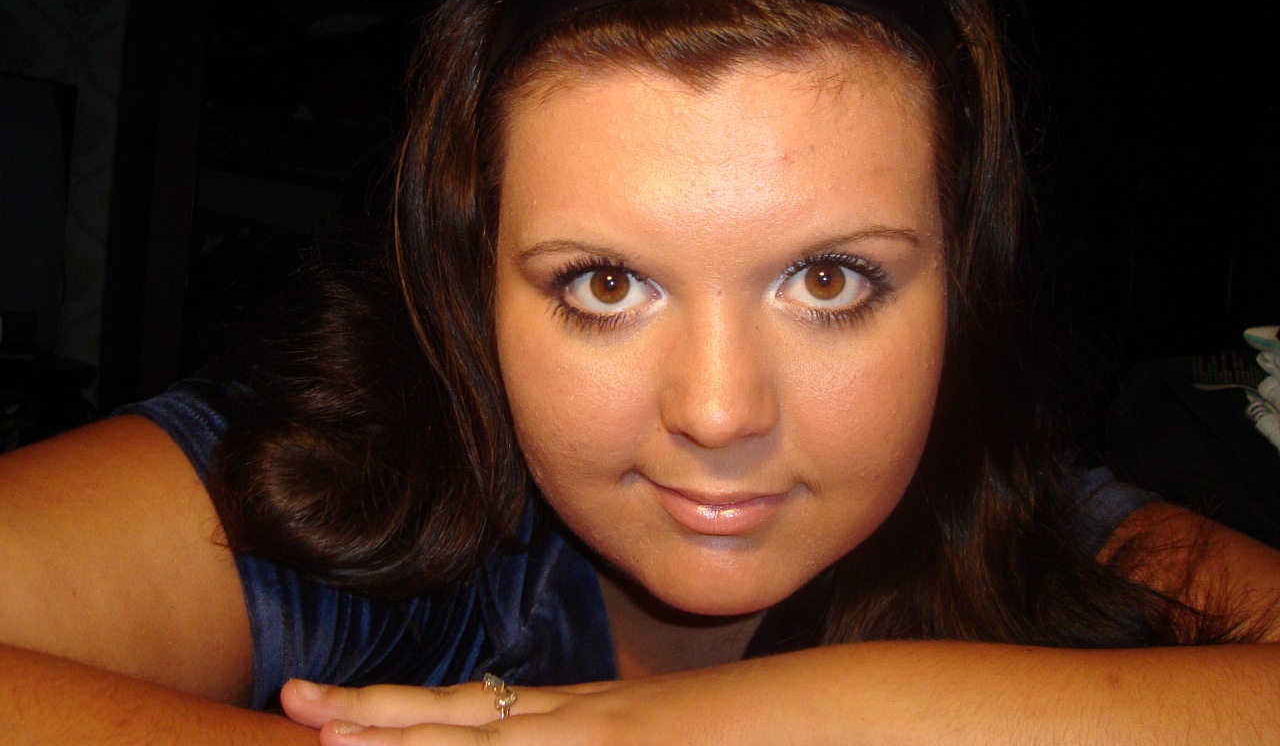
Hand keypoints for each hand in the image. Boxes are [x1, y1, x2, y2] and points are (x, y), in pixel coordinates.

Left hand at [279, 666, 778, 745]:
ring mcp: (596, 743)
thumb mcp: (667, 734)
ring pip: (480, 744)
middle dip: (370, 720)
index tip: (338, 713)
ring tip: (325, 739)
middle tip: (293, 706)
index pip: (473, 714)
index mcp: (582, 720)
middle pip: (456, 723)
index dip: (400, 717)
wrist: (821, 712)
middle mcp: (576, 727)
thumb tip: (561, 733)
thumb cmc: (752, 729)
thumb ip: (611, 736)